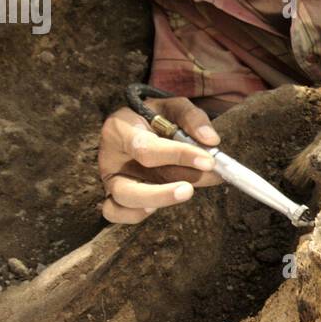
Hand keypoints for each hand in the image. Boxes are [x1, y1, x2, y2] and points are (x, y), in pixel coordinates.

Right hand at [97, 97, 223, 223]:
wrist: (140, 123)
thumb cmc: (156, 116)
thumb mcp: (174, 107)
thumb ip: (192, 119)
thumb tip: (211, 141)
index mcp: (120, 128)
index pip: (147, 148)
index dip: (179, 156)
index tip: (208, 161)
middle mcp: (110, 157)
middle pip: (128, 187)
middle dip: (162, 193)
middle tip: (190, 190)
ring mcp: (111, 178)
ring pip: (124, 203)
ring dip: (157, 202)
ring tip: (185, 191)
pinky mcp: (114, 194)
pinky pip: (117, 213)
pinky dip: (137, 214)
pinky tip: (163, 203)